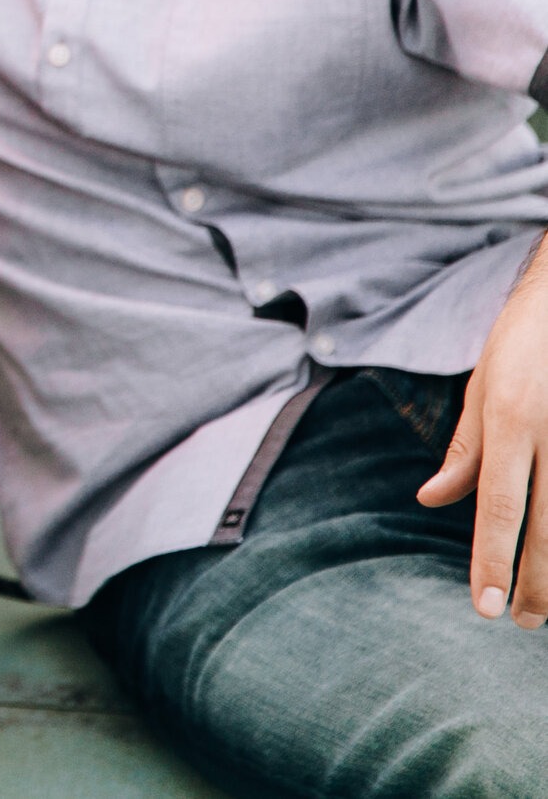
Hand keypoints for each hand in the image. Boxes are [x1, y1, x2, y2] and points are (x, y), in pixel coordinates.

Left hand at [417, 236, 547, 626]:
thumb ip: (466, 450)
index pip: (498, 506)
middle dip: (534, 583)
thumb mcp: (483, 387)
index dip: (492, 560)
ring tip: (545, 608)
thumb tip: (431, 501)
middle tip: (518, 621)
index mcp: (512, 420)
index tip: (484, 608)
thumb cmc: (524, 345)